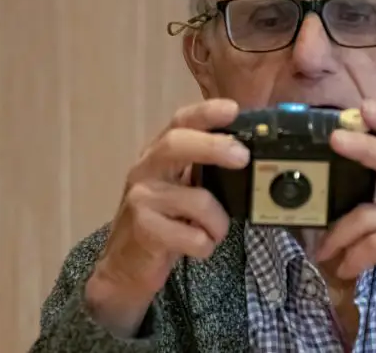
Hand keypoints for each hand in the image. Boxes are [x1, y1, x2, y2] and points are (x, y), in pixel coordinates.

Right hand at [85, 99, 248, 337]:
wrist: (126, 265)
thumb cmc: (164, 222)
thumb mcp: (183, 188)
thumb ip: (205, 169)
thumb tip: (248, 154)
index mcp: (160, 154)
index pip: (180, 122)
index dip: (205, 112)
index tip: (232, 109)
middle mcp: (146, 169)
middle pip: (175, 144)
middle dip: (213, 146)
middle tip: (242, 157)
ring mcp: (141, 198)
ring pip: (198, 200)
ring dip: (218, 222)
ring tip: (213, 232)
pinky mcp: (144, 229)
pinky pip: (193, 236)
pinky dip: (205, 245)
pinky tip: (195, 246)